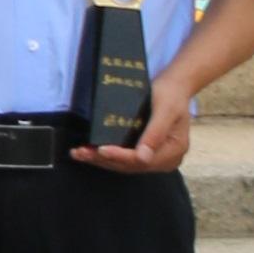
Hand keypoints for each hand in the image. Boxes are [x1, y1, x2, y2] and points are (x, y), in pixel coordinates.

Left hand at [78, 80, 194, 174]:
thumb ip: (156, 133)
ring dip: (101, 160)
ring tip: (79, 154)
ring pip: (125, 164)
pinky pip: (124, 158)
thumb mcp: (165, 110)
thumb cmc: (170, 95)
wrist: (174, 87)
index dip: (121, 157)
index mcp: (174, 151)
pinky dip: (106, 156)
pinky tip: (89, 152)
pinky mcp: (144, 151)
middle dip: (105, 160)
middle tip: (81, 153)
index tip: (101, 150)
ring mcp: (155, 157)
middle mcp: (165, 159)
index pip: (143, 161)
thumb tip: (143, 158)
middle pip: (132, 165)